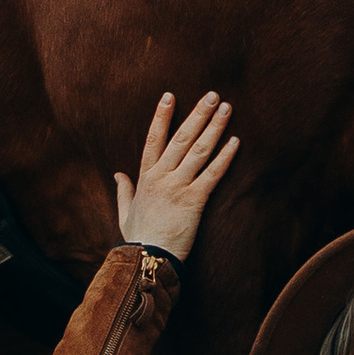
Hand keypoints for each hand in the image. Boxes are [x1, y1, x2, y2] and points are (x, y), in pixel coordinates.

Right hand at [115, 90, 238, 261]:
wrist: (147, 259)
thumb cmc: (138, 238)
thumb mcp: (125, 212)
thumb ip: (124, 190)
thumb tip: (118, 173)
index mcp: (145, 177)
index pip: (154, 139)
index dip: (161, 116)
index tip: (169, 96)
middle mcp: (162, 177)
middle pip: (182, 138)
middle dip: (198, 114)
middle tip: (212, 95)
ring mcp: (178, 187)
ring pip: (199, 150)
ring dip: (214, 128)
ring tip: (227, 109)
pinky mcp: (194, 200)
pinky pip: (213, 174)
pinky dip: (225, 157)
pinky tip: (235, 141)